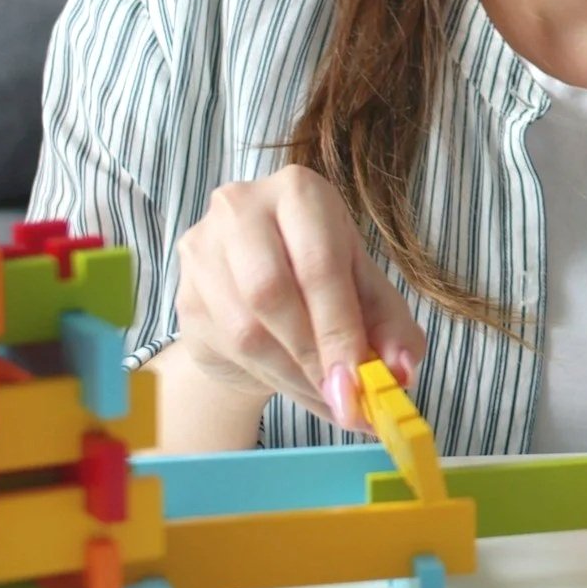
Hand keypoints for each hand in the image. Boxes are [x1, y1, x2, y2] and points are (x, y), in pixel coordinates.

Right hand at [173, 164, 427, 430]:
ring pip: (245, 328)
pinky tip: (296, 385)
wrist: (253, 291)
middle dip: (314, 353)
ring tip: (327, 394)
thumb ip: (389, 325)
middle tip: (344, 394)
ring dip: (293, 374)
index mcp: (300, 192)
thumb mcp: (364, 291)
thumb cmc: (318, 279)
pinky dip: (271, 378)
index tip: (358, 379)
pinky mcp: (185, 290)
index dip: (340, 327)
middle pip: (271, 291)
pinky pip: (227, 347)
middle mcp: (243, 208)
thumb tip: (401, 369)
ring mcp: (204, 248)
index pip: (318, 263)